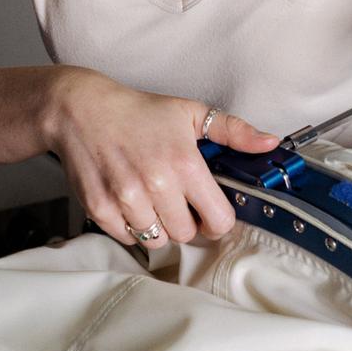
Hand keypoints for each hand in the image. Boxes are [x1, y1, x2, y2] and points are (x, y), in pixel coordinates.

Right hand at [45, 67, 278, 248]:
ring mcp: (126, 199)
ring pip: (158, 240)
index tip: (208, 208)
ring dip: (158, 225)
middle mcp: (156, 184)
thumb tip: (270, 143)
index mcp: (184, 163)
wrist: (81, 110)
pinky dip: (131, 226)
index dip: (217, 218)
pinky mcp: (100, 209)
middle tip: (174, 197)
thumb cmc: (137, 111)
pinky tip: (128, 200)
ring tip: (150, 198)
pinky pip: (128, 238)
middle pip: (187, 234)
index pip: (219, 221)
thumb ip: (234, 131)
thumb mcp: (189, 112)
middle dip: (185, 220)